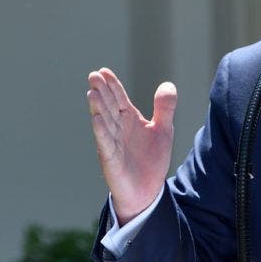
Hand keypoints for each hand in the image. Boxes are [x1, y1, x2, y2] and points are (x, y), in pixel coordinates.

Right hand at [87, 68, 176, 223]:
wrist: (148, 190)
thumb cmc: (152, 159)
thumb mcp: (163, 130)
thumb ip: (164, 108)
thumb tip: (168, 84)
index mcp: (129, 120)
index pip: (119, 99)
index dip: (112, 86)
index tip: (104, 71)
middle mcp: (118, 129)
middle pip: (109, 106)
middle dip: (102, 91)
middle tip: (93, 75)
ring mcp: (113, 143)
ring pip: (105, 122)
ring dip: (99, 108)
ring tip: (92, 92)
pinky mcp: (111, 159)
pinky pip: (106, 143)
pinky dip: (101, 131)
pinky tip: (96, 119)